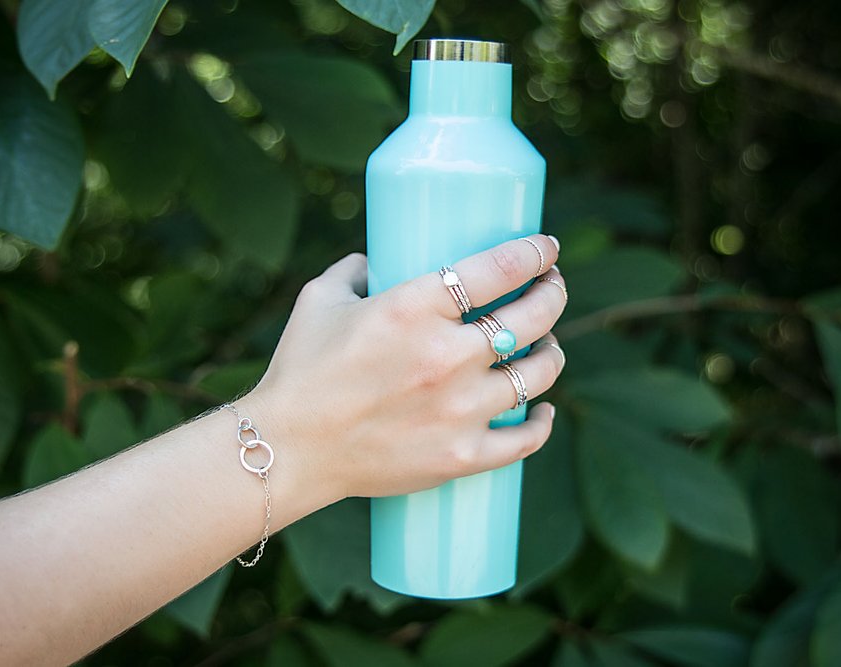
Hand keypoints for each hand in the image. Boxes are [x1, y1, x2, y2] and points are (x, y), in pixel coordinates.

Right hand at [239, 234, 566, 502]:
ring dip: (552, 352)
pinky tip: (544, 408)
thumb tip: (373, 259)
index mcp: (414, 307)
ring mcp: (459, 409)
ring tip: (548, 344)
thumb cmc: (299, 371)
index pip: (500, 267)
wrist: (287, 450)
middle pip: (532, 316)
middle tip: (552, 287)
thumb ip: (352, 271)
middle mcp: (446, 355)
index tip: (548, 248)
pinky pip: (525, 439)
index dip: (536, 252)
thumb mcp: (320, 301)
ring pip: (538, 373)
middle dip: (553, 293)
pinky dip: (542, 422)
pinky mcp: (461, 456)